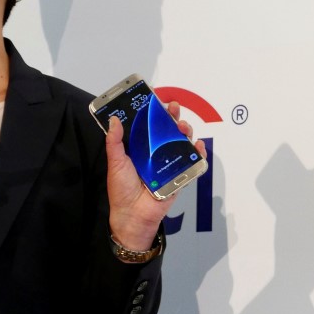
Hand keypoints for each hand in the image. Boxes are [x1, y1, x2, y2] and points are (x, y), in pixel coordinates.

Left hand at [105, 101, 206, 250]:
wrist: (133, 214)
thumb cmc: (121, 188)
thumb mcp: (115, 162)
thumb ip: (115, 141)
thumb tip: (114, 119)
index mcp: (139, 147)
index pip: (148, 125)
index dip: (154, 112)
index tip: (157, 99)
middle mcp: (155, 153)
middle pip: (167, 130)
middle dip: (172, 117)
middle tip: (173, 108)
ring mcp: (169, 163)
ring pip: (181, 142)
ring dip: (185, 131)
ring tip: (183, 127)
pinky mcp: (180, 175)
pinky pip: (193, 162)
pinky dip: (199, 153)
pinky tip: (198, 145)